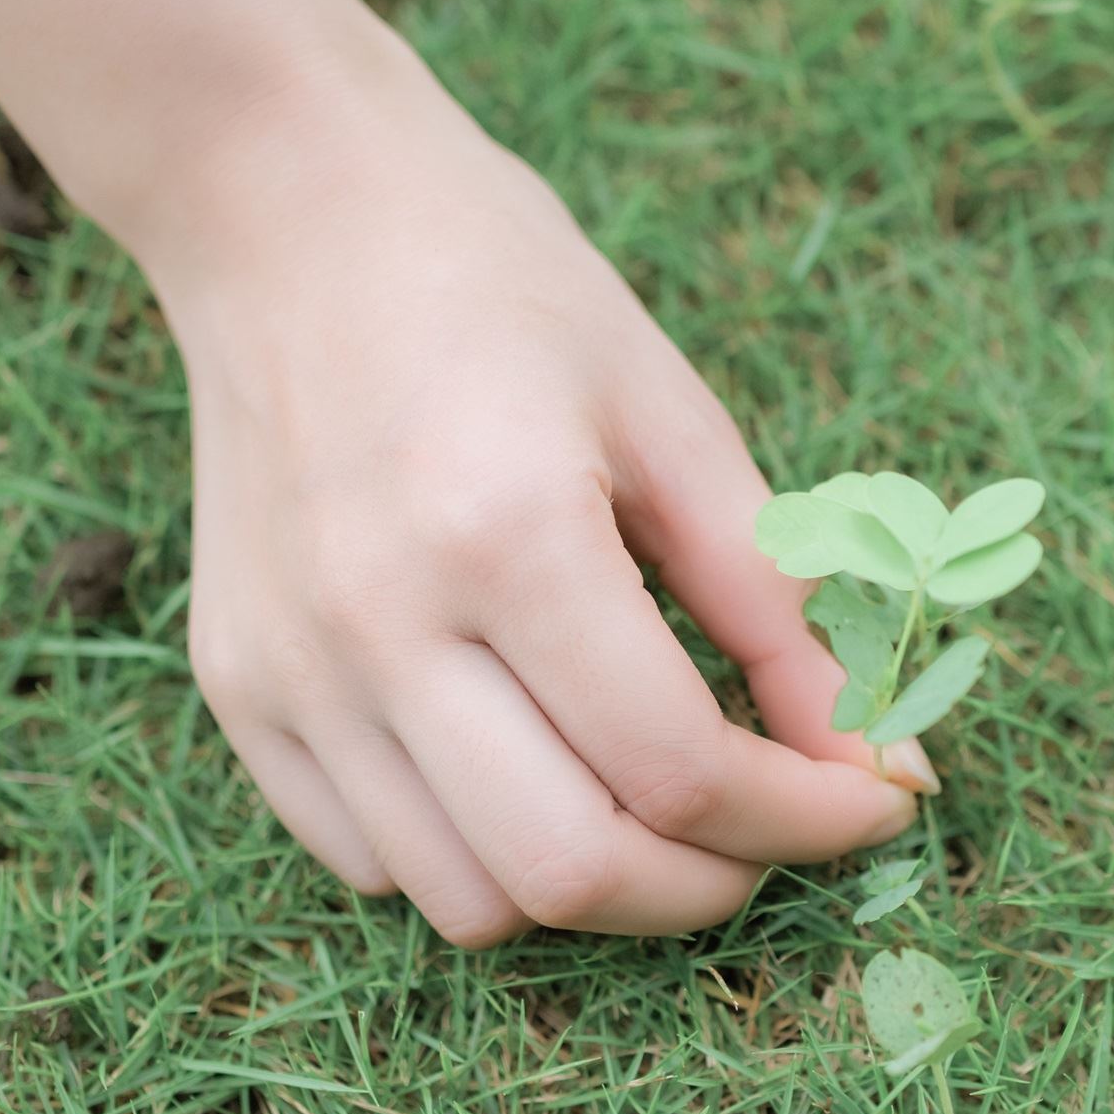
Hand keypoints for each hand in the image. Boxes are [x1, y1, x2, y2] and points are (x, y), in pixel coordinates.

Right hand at [141, 36, 931, 943]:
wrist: (284, 212)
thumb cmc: (499, 287)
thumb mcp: (674, 418)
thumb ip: (780, 607)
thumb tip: (876, 762)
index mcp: (509, 534)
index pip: (680, 770)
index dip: (808, 817)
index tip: (877, 802)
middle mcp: (379, 627)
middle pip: (573, 874)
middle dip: (712, 886)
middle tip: (770, 828)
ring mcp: (292, 672)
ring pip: (469, 901)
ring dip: (596, 886)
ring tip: (649, 800)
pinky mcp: (237, 691)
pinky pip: (371, 863)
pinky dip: (478, 857)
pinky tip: (525, 770)